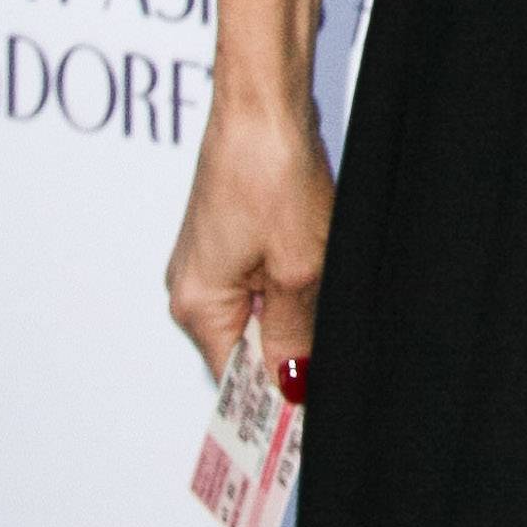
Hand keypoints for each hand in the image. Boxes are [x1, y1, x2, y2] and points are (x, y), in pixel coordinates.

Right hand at [164, 76, 333, 377]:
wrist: (264, 102)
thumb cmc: (271, 173)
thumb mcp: (298, 268)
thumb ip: (295, 332)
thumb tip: (294, 384)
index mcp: (198, 305)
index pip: (236, 381)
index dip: (275, 404)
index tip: (309, 424)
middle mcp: (193, 287)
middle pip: (249, 348)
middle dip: (292, 352)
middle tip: (332, 356)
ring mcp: (212, 259)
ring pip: (262, 312)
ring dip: (298, 313)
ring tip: (328, 292)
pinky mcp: (233, 234)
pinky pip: (265, 279)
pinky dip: (294, 283)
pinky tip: (321, 266)